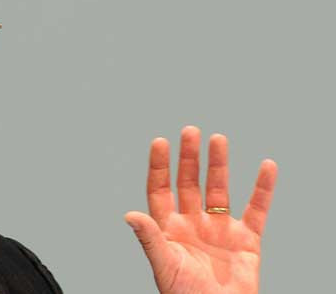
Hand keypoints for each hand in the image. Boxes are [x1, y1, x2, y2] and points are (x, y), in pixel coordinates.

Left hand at [125, 126, 277, 293]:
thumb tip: (129, 214)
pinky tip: (266, 167)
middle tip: (190, 130)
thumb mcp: (164, 264)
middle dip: (189, 158)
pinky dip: (263, 189)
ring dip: (218, 165)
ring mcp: (219, 229)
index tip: (160, 142)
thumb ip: (150, 237)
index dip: (159, 166)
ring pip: (219, 189)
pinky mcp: (246, 239)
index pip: (161, 189)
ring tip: (217, 139)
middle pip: (189, 183)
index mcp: (169, 228)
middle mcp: (193, 223)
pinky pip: (256, 209)